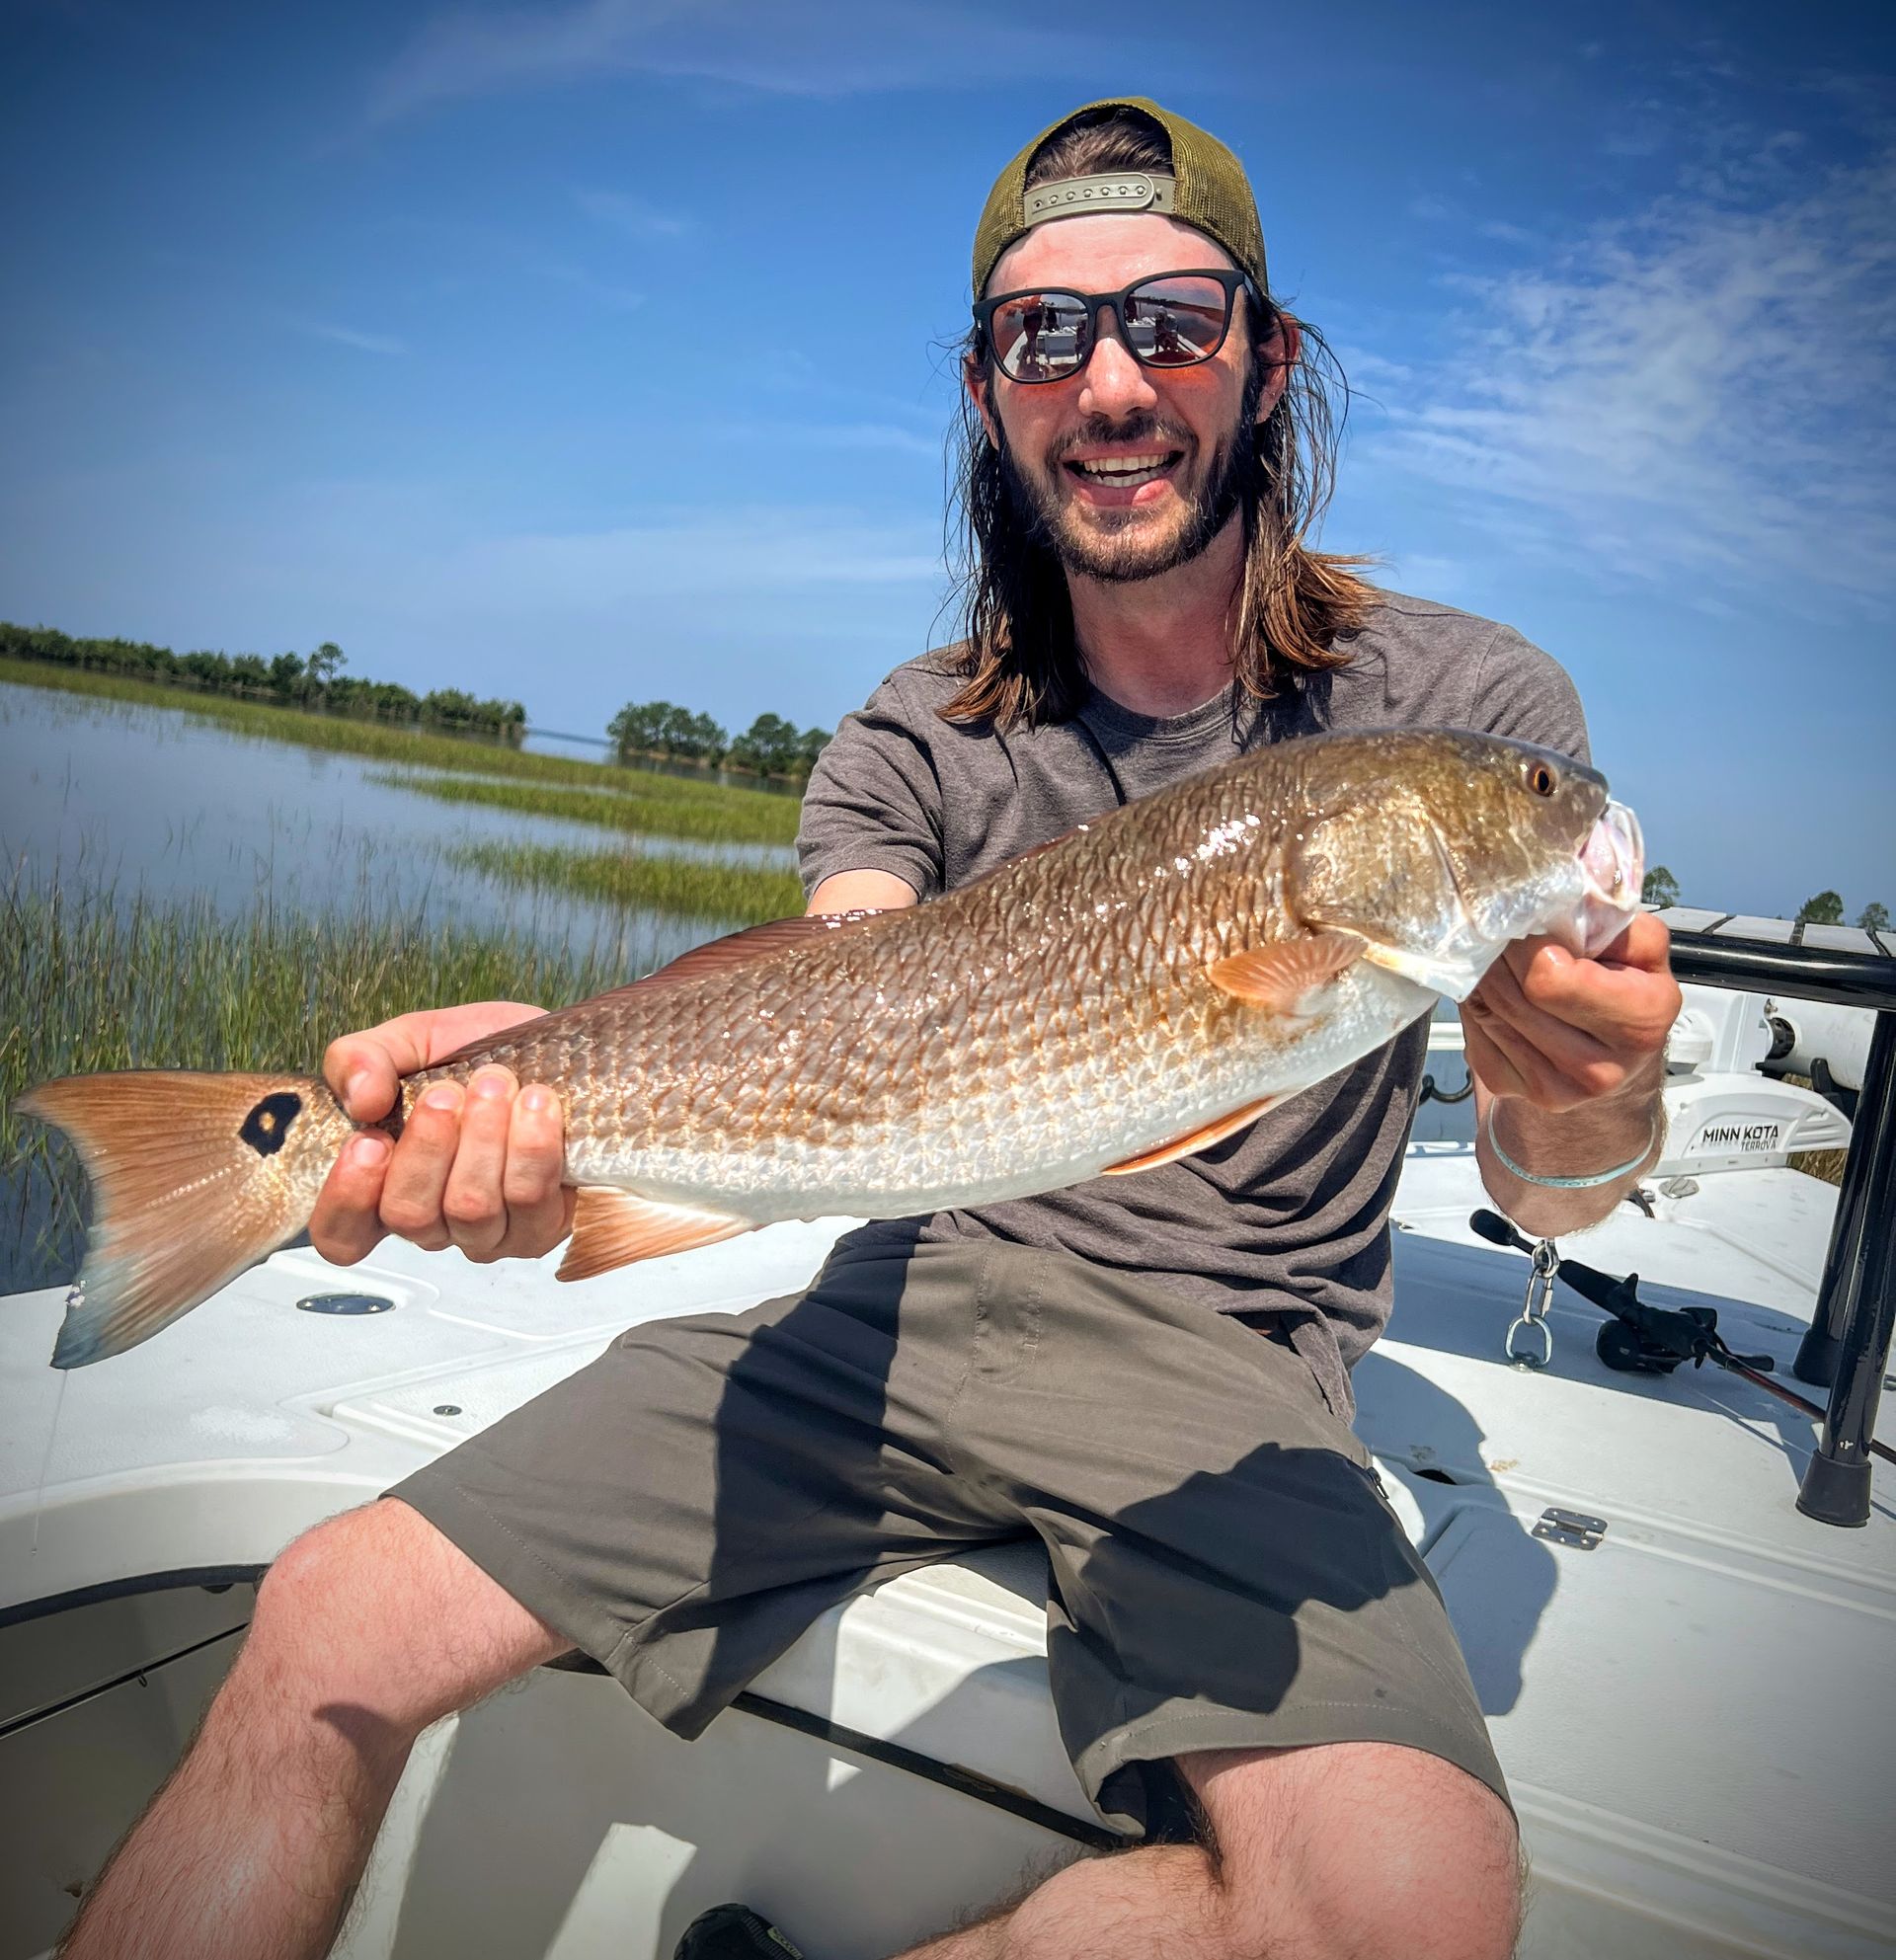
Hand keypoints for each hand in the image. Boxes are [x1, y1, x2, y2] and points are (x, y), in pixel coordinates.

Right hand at [310, 1002, 575, 1267]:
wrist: (558, 1046)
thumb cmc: (476, 1052)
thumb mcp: (408, 1040)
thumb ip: (361, 1059)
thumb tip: (360, 1101)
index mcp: (384, 1184)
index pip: (341, 1233)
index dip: (347, 1199)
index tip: (370, 1141)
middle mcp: (433, 1220)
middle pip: (410, 1216)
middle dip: (428, 1148)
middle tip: (446, 1094)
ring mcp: (488, 1231)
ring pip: (472, 1209)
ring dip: (482, 1140)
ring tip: (495, 1085)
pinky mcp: (543, 1225)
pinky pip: (531, 1203)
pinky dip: (532, 1149)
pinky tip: (536, 1106)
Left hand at [1461, 913, 1679, 1112]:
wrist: (1613, 1057)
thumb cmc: (1627, 989)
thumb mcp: (1641, 947)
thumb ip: (1610, 918)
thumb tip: (1556, 898)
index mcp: (1641, 1022)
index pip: (1549, 978)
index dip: (1530, 945)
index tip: (1533, 927)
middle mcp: (1599, 1068)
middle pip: (1510, 994)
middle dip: (1502, 955)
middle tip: (1506, 935)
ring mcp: (1552, 1088)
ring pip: (1486, 1010)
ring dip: (1485, 977)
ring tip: (1501, 960)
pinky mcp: (1511, 1089)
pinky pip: (1472, 1032)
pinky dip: (1477, 1005)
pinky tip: (1497, 993)